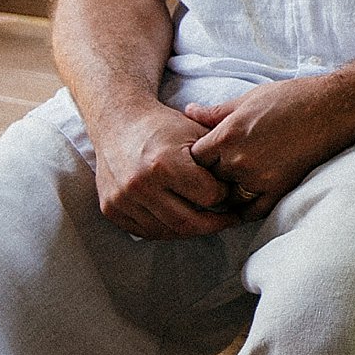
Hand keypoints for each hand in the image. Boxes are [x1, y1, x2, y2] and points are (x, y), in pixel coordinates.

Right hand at [92, 100, 244, 238]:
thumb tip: (244, 184)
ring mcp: (123, 199)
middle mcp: (141, 184)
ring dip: (191, 230)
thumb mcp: (196, 132)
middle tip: (230, 220)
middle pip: (188, 222)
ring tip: (207, 221)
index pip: (208, 196)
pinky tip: (181, 220)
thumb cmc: (164, 127)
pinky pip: (145, 231)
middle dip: (215, 224)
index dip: (225, 196)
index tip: (230, 193)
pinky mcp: (110, 208)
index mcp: (165, 163)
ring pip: (167, 231)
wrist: (118, 123)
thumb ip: (218, 158)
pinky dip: (166, 230)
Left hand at [184, 75, 354, 209]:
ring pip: (227, 197)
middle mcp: (239, 160)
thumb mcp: (250, 98)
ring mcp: (259, 178)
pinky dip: (244, 210)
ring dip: (225, 193)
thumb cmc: (293, 97)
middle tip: (213, 171)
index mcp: (228, 135)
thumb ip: (216, 111)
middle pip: (208, 178)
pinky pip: (251, 210)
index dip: (195, 158)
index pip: (193, 158)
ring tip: (228, 186)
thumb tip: (189, 111)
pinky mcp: (279, 189)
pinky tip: (242, 204)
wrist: (335, 107)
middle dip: (209, 174)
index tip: (202, 156)